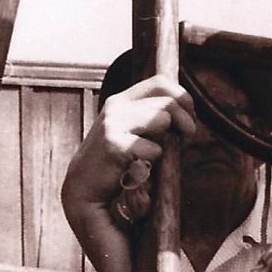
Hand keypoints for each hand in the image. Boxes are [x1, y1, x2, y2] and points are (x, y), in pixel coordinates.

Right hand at [61, 76, 195, 226]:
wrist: (84, 188)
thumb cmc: (116, 163)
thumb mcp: (133, 132)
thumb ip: (154, 117)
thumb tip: (187, 108)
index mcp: (122, 100)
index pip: (162, 83)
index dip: (182, 100)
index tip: (186, 122)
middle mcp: (117, 106)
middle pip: (169, 101)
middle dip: (186, 123)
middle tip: (184, 142)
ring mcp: (113, 123)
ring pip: (163, 118)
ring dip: (171, 141)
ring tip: (160, 157)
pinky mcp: (114, 144)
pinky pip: (154, 148)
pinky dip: (154, 161)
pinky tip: (140, 169)